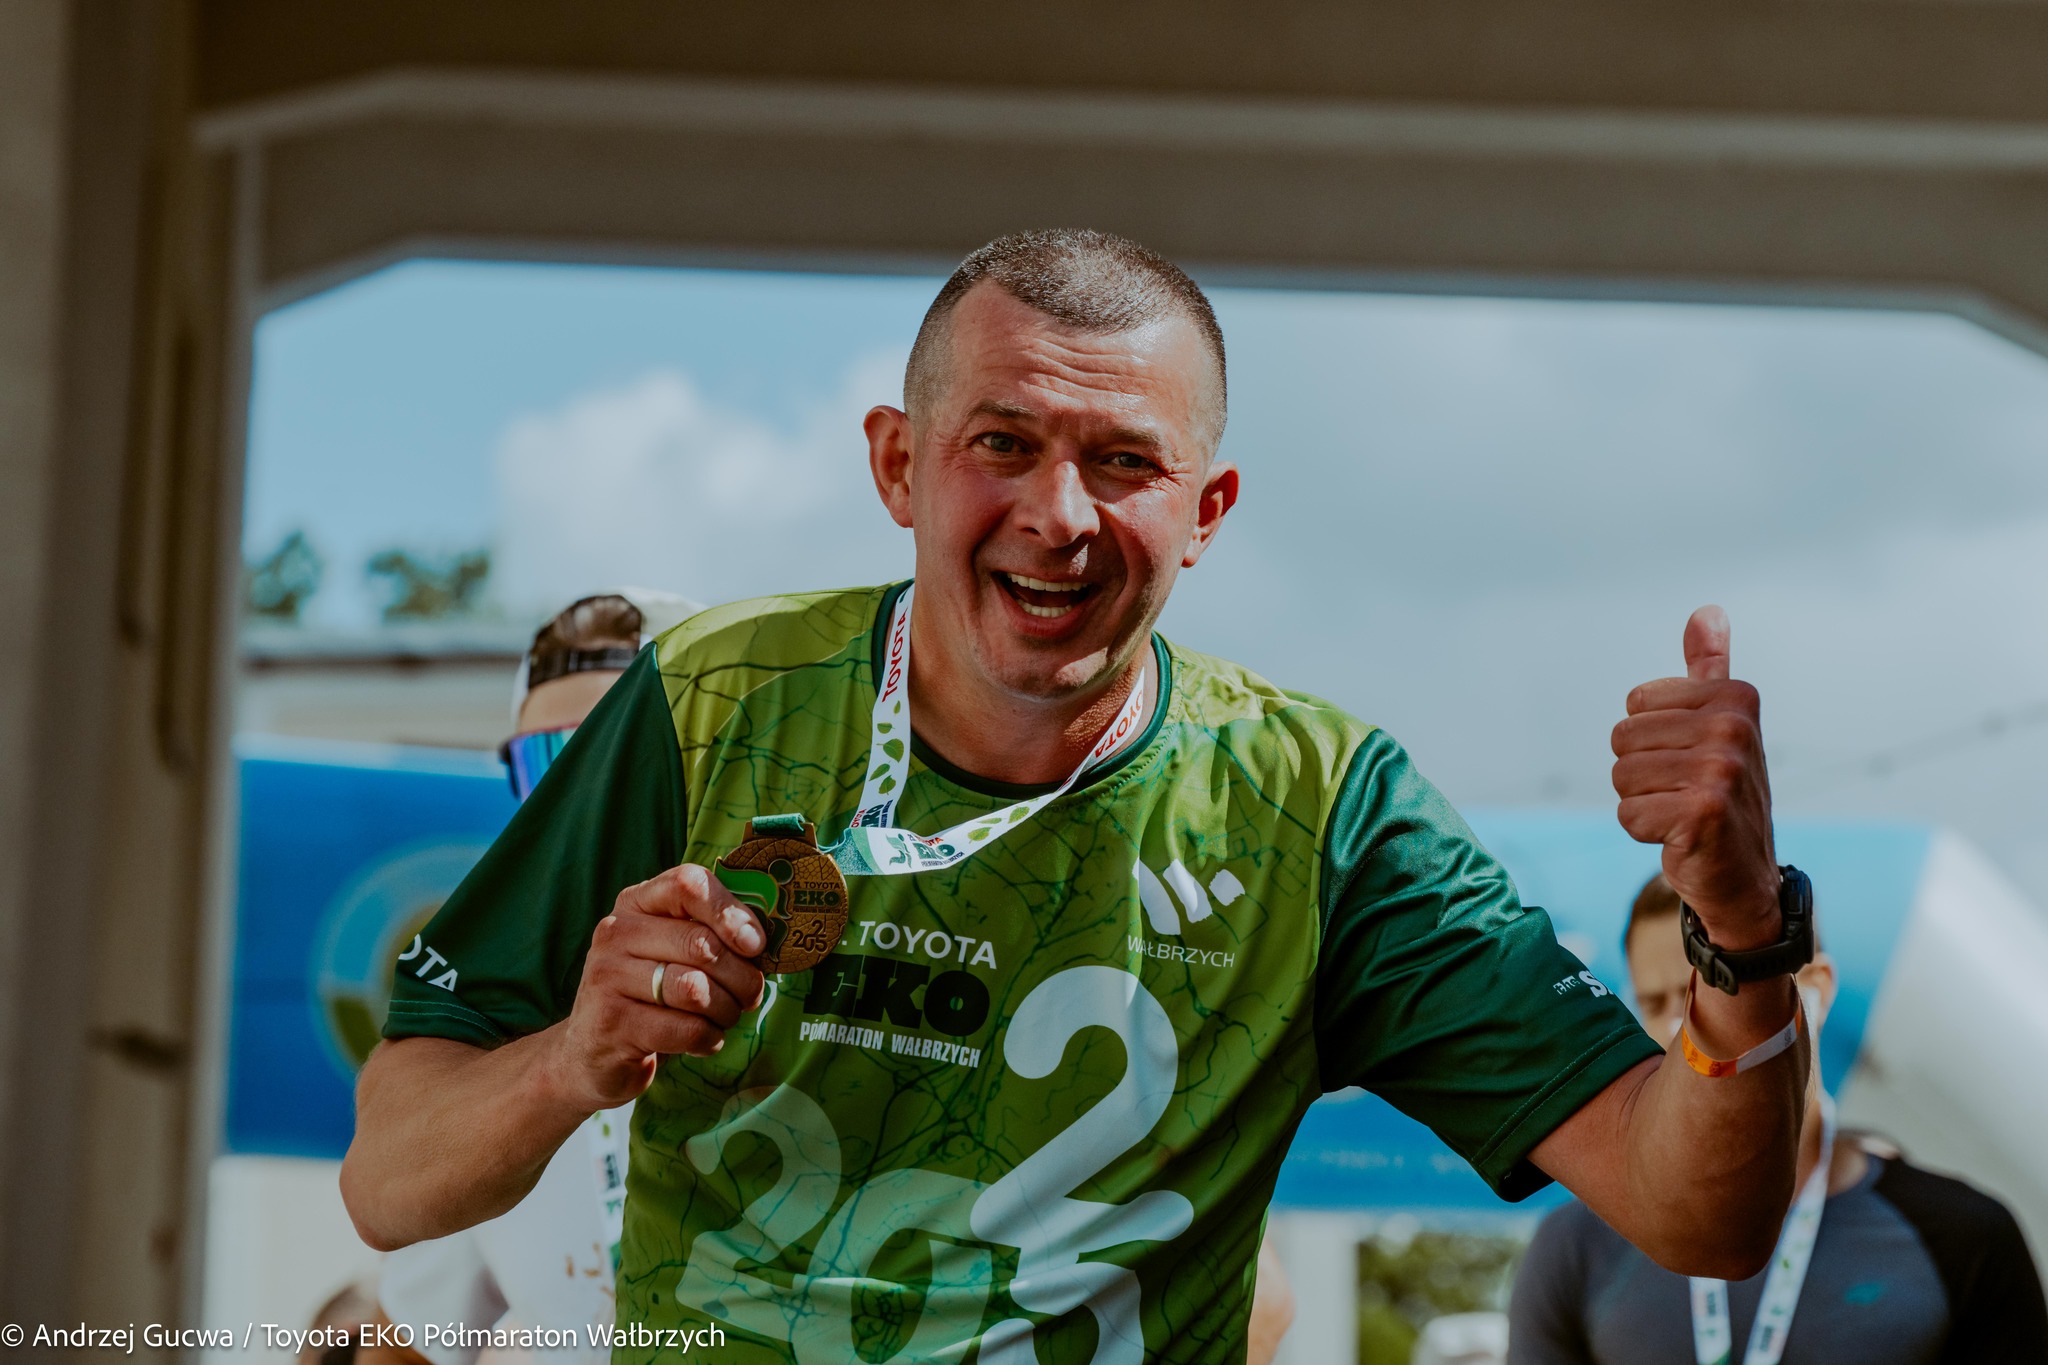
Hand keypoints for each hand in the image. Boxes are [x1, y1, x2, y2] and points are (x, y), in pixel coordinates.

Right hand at [545, 865, 766, 1111]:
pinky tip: (705, 1040)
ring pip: (696, 991)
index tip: (755, 944)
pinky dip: (709, 1039)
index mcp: (636, 902)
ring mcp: (607, 978)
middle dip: (742, 977)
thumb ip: (710, 932)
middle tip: (750, 995)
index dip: (731, 913)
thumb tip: (762, 937)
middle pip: (701, 945)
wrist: (591, 1051)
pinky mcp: (612, 1024)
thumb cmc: (650, 993)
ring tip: (725, 1017)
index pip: (688, 884)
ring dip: (726, 1011)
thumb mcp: (671, 951)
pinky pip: (685, 1030)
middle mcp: (616, 932)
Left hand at [1612, 606, 1779, 948]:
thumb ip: (1710, 668)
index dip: (1650, 738)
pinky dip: (1646, 832)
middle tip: (1683, 792)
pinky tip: (1681, 837)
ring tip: (1682, 813)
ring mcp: (1721, 770)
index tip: (1690, 759)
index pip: (1636, 703)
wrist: (1744, 876)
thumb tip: (1706, 612)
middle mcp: (1733, 728)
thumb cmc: (1721, 794)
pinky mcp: (1702, 813)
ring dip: (1643, 803)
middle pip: (1622, 738)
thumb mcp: (1720, 724)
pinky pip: (1629, 814)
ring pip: (1621, 776)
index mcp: (1735, 697)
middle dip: (1641, 773)